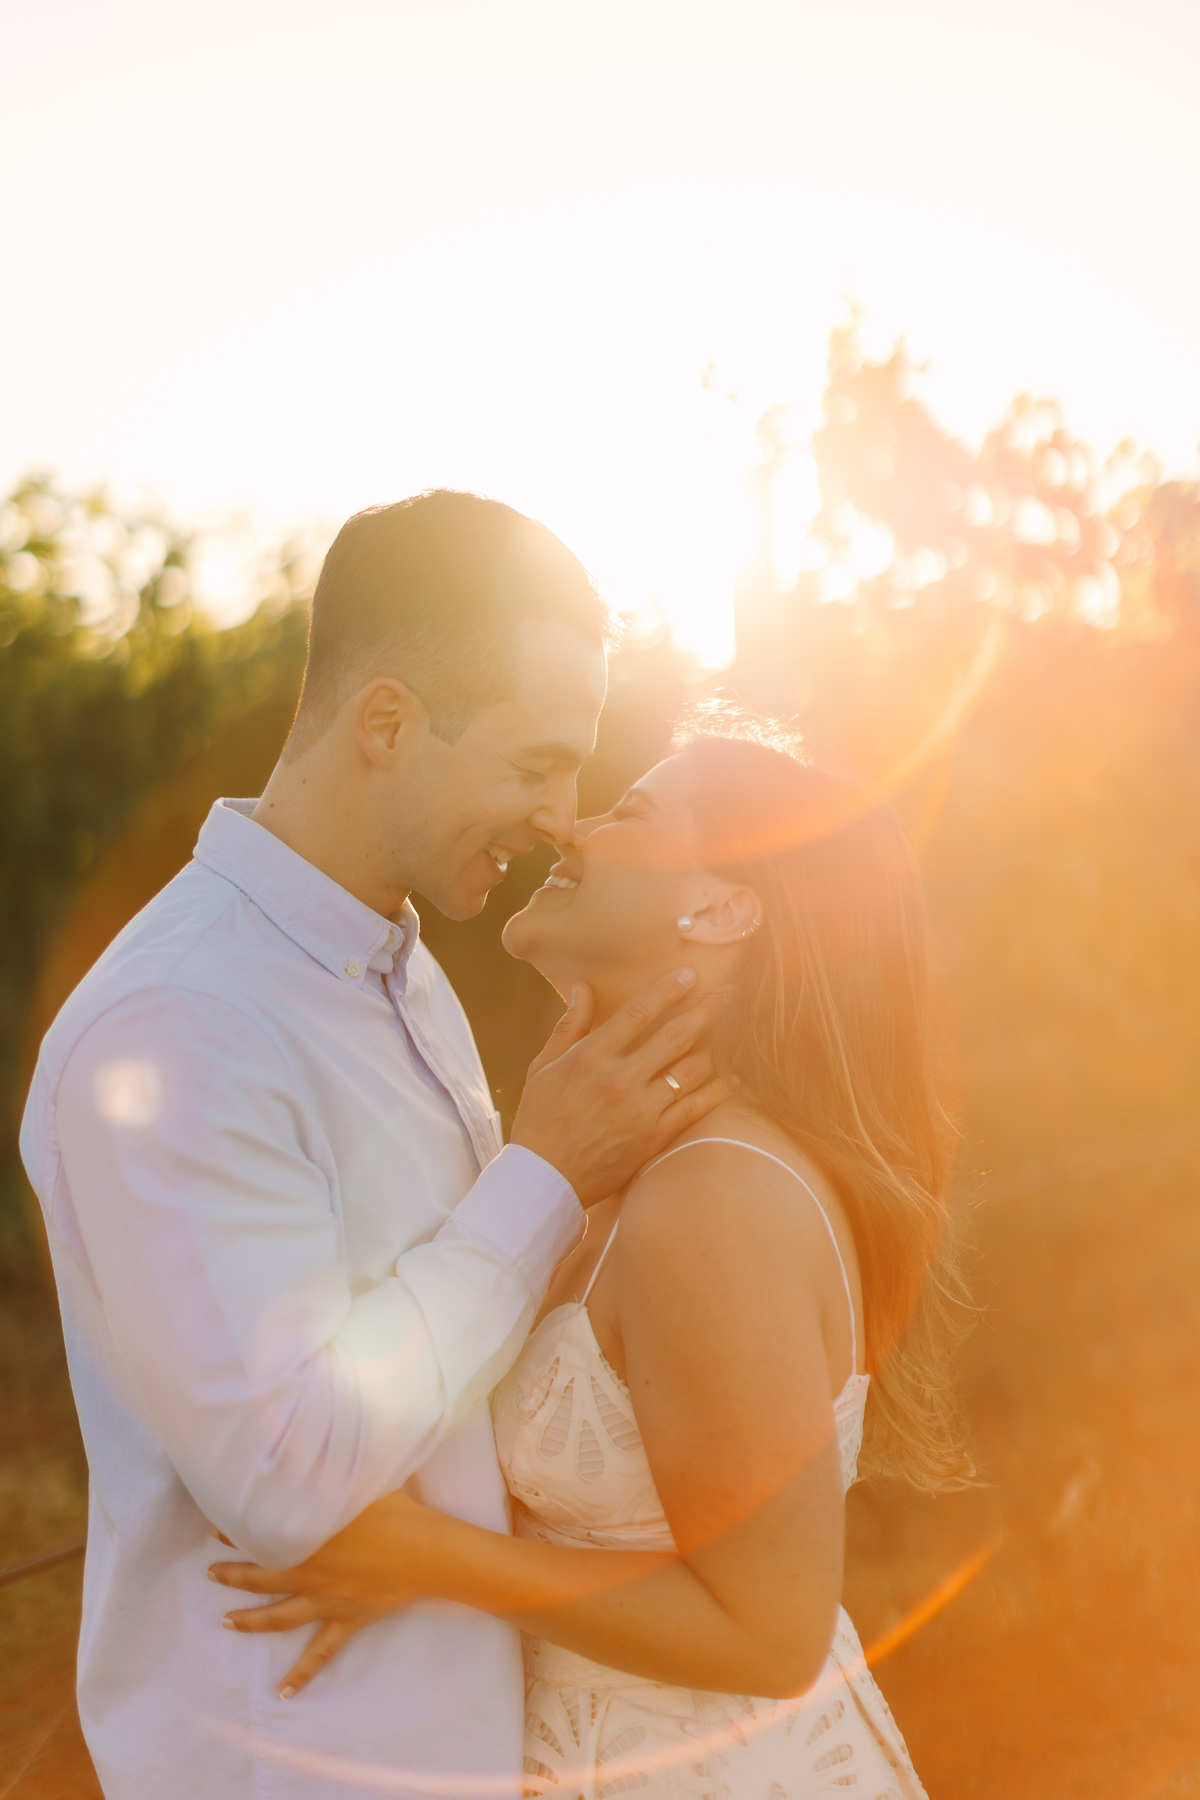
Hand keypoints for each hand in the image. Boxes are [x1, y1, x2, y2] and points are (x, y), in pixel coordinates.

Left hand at [209, 1492, 438, 1697]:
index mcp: (310, 1540)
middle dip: (233, 1576)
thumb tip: (311, 1454)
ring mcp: (327, 1602)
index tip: (214, 1527)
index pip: (262, 1537)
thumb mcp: (360, 1485)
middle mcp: (311, 1574)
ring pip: (279, 1617)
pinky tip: (284, 1693)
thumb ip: (330, 1478)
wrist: (425, 1551)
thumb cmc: (396, 1512)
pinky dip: (302, 1674)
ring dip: (250, 1622)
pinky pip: (320, 1654)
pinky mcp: (346, 1621)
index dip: (236, 1533)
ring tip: (226, 1623)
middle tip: (212, 1573)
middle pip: (262, 1579)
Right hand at [511, 971, 728, 1204]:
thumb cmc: (539, 1120)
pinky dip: (718, 1091)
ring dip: (717, 1046)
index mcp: (590, 1058)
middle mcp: (619, 1079)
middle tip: (730, 992)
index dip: (667, 990)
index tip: (690, 974)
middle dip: (706, 1009)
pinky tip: (736, 1077)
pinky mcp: (653, 1138)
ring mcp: (640, 1110)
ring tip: (737, 1028)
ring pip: (691, 1070)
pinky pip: (695, 1108)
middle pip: (675, 1036)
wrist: (544, 1180)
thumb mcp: (542, 1068)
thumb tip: (583, 987)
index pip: (637, 1013)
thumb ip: (569, 1026)